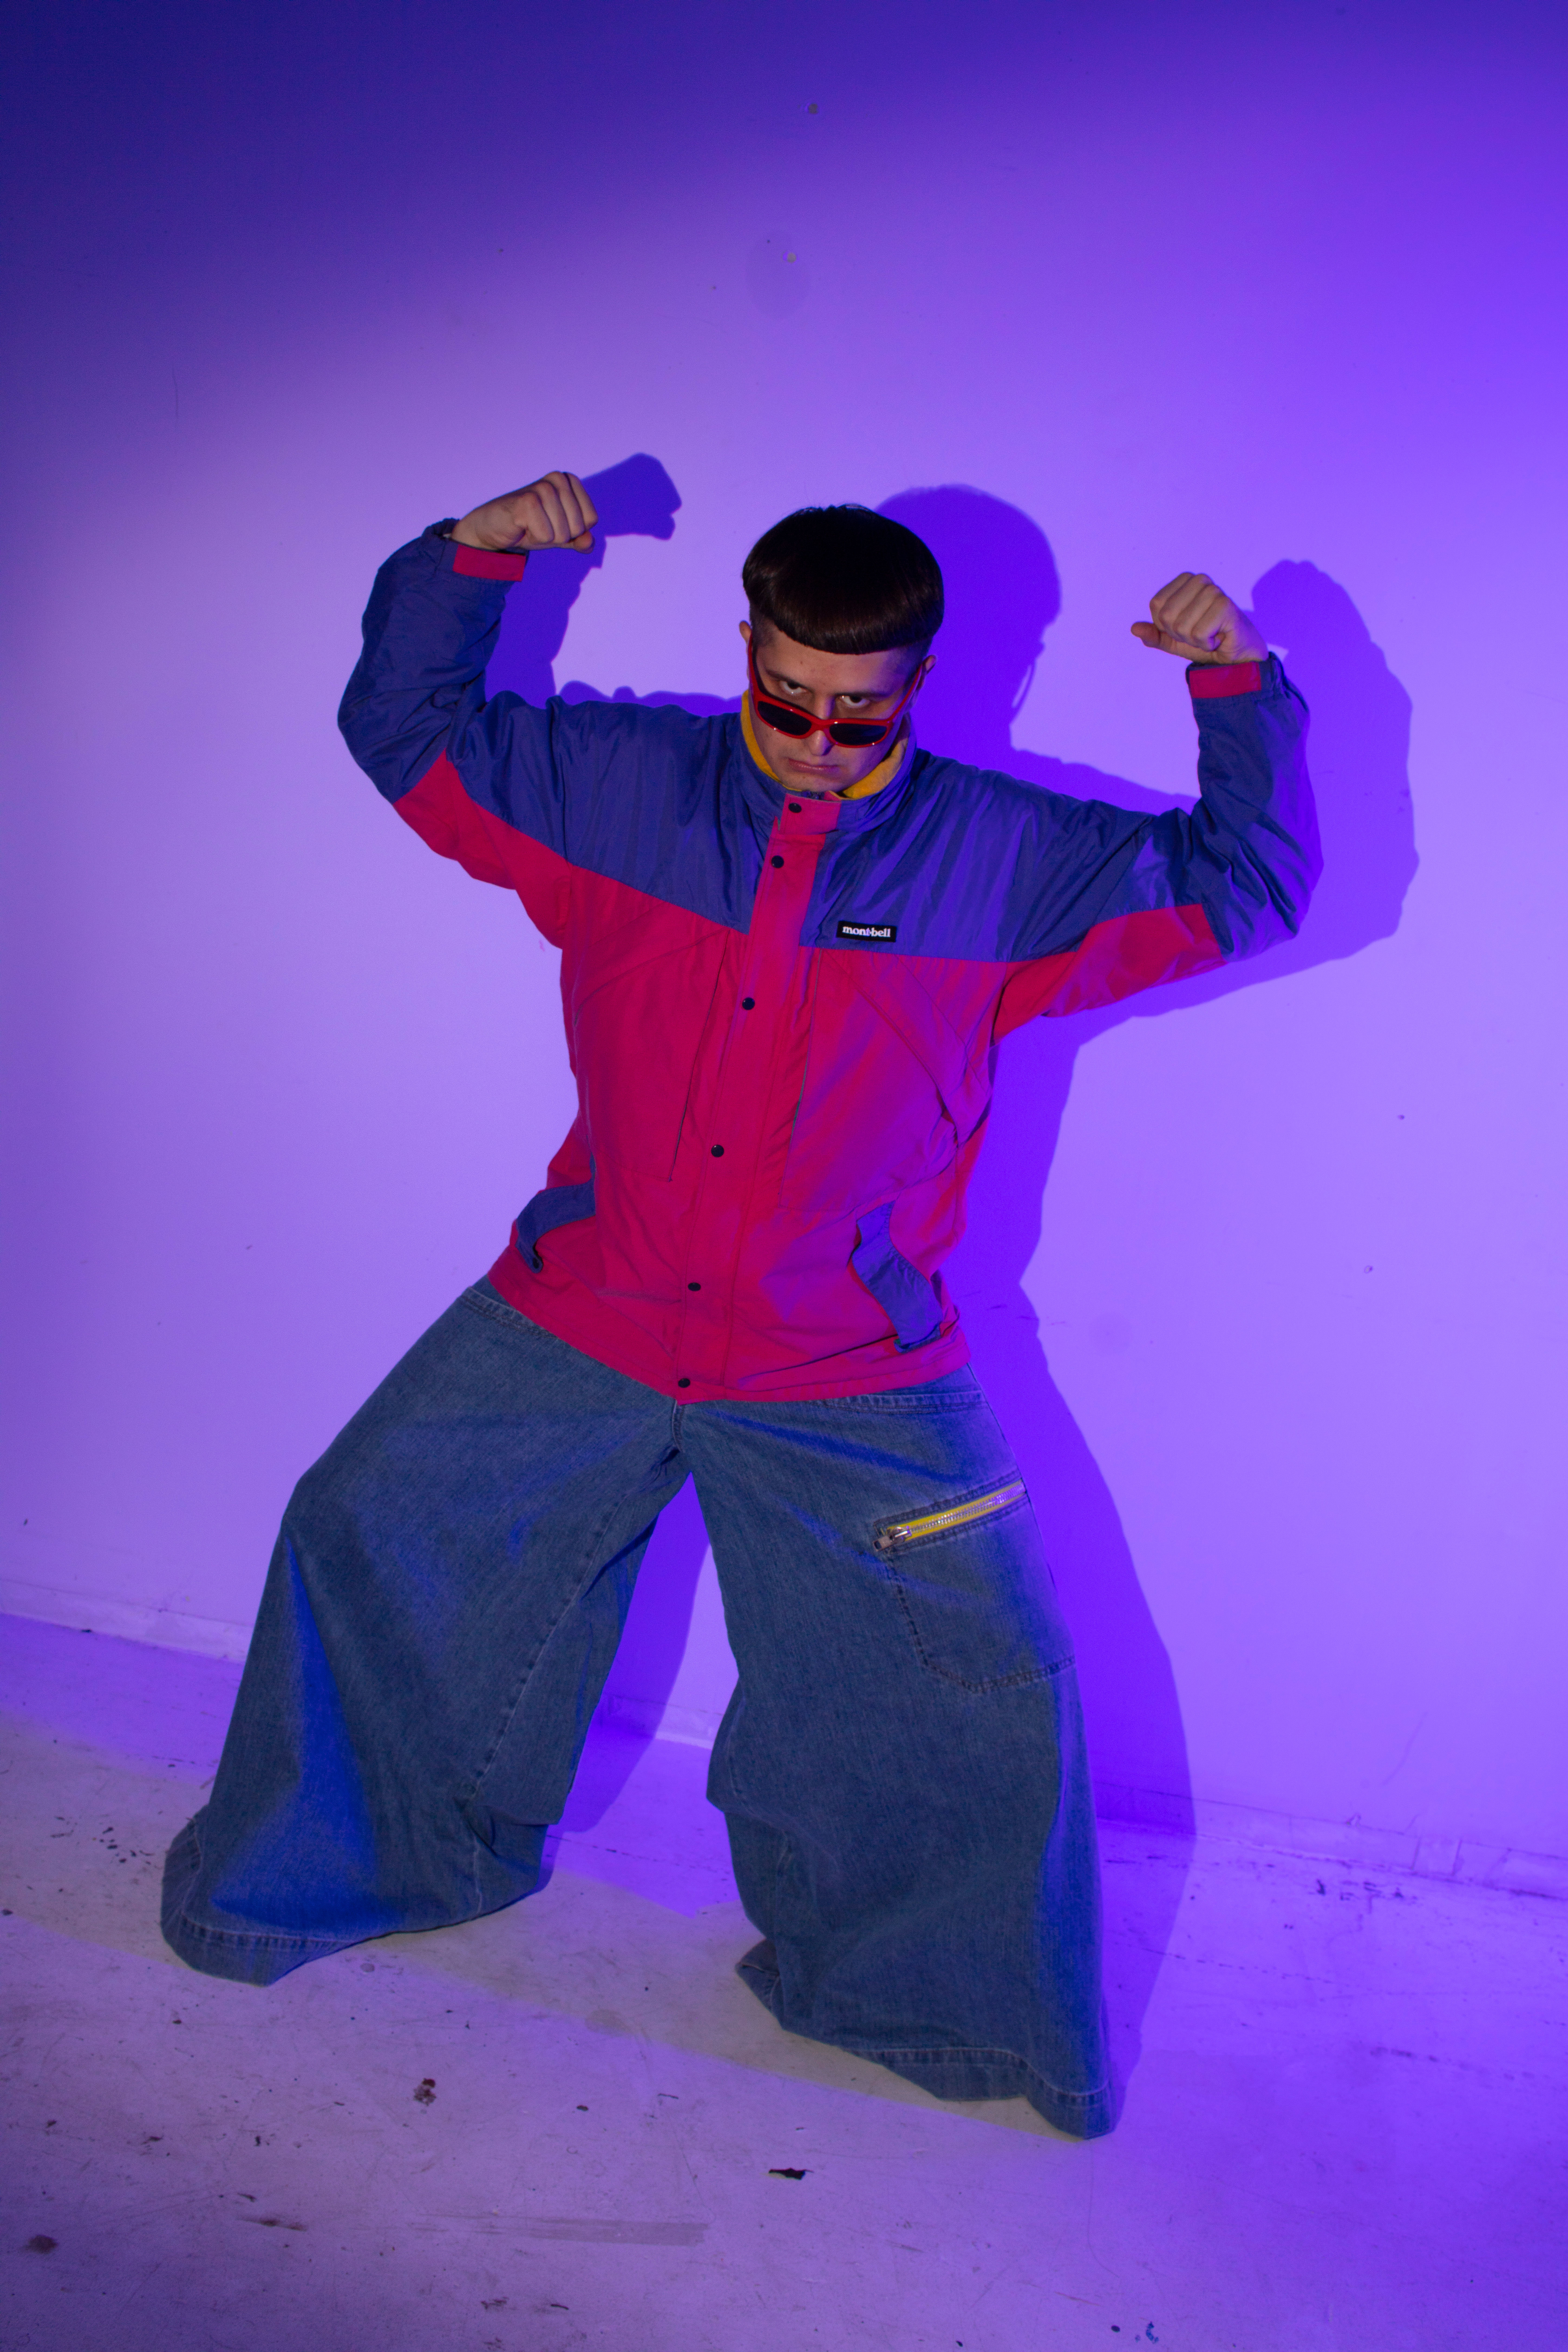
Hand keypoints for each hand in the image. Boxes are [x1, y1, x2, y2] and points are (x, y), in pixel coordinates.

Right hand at [452, 471, 598, 553]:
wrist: (496, 527)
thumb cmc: (531, 527)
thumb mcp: (561, 535)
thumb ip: (579, 539)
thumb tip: (588, 542)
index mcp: (569, 481)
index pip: (591, 519)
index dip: (574, 531)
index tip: (554, 523)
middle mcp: (558, 479)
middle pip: (578, 527)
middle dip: (560, 536)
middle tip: (540, 525)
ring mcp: (542, 488)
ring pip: (563, 533)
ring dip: (545, 537)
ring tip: (531, 525)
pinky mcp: (527, 501)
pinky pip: (546, 535)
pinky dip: (534, 538)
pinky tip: (522, 526)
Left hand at [1131, 572, 1265, 665]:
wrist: (1234, 655)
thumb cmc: (1205, 642)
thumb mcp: (1173, 641)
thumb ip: (1154, 635)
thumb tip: (1134, 628)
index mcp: (1184, 582)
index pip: (1156, 605)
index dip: (1166, 625)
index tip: (1185, 628)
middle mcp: (1199, 580)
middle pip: (1167, 615)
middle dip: (1179, 633)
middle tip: (1199, 633)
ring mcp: (1214, 591)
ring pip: (1182, 625)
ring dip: (1194, 639)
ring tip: (1210, 634)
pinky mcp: (1225, 606)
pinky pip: (1199, 633)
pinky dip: (1206, 643)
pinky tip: (1218, 637)